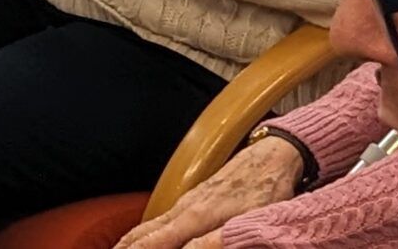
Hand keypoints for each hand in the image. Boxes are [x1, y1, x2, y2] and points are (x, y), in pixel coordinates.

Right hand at [113, 135, 307, 248]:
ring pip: (150, 224)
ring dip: (131, 239)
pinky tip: (147, 236)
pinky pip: (161, 218)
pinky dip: (145, 230)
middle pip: (144, 232)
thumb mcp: (243, 222)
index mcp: (194, 217)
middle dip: (124, 246)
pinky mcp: (195, 199)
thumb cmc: (264, 190)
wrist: (272, 157)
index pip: (153, 242)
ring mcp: (188, 202)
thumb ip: (213, 242)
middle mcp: (184, 208)